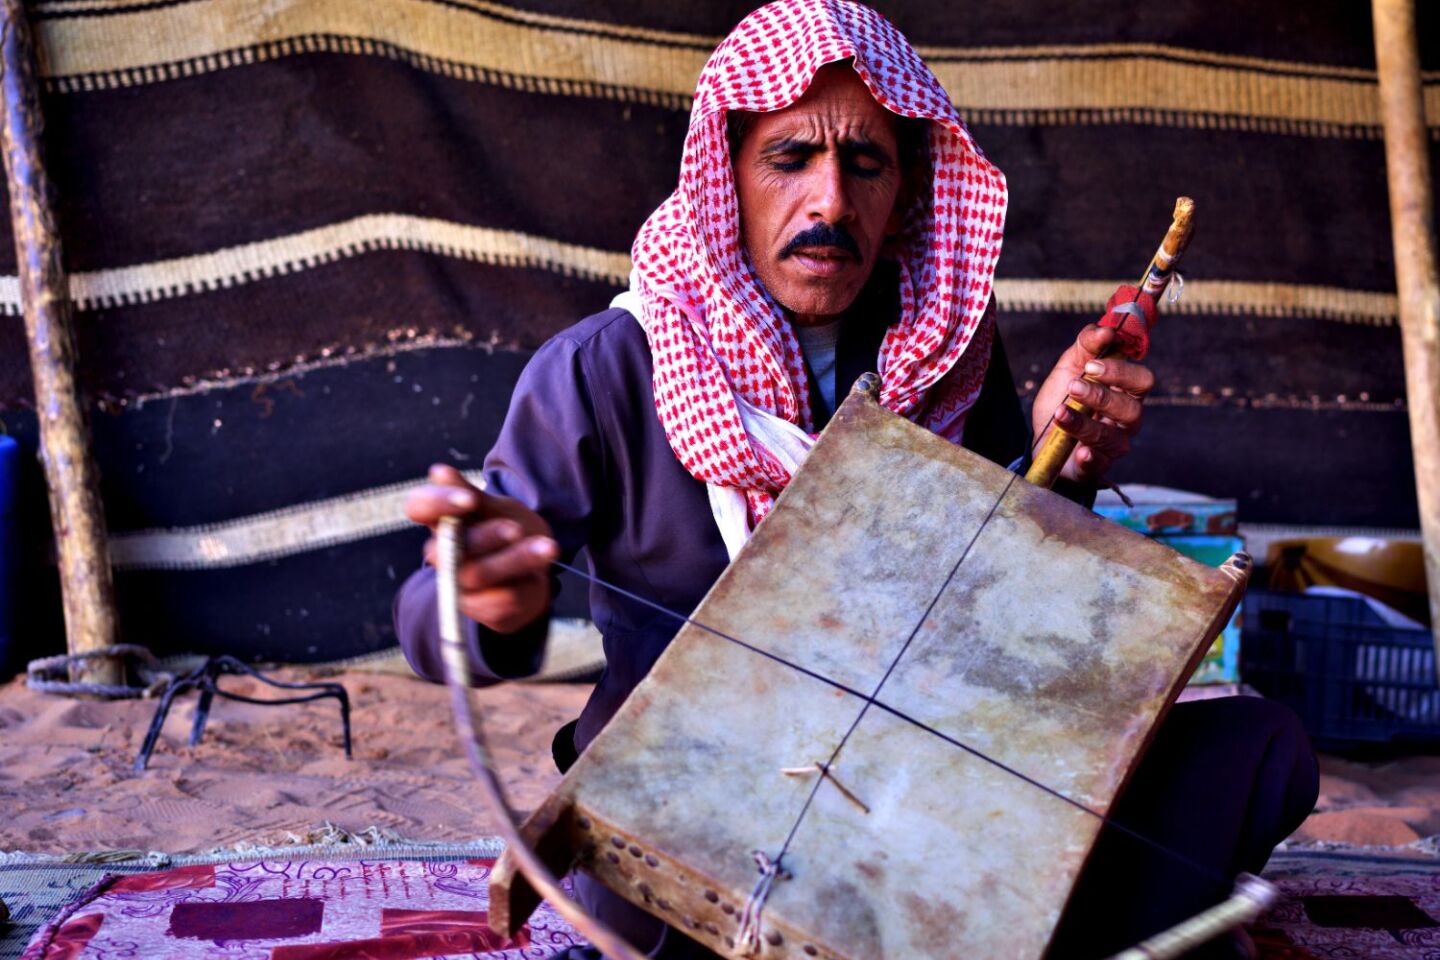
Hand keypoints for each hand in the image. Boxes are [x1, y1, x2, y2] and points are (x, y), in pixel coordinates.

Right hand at [403, 464, 557, 633]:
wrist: (532, 569)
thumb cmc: (508, 530)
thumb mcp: (497, 509)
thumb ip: (472, 496)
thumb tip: (437, 472)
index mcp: (440, 521)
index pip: (418, 507)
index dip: (437, 503)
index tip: (468, 500)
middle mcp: (442, 555)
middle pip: (447, 548)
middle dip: (485, 537)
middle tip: (516, 529)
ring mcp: (458, 585)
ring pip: (478, 574)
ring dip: (515, 560)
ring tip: (547, 548)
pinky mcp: (481, 609)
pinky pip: (501, 597)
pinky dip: (525, 582)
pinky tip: (541, 573)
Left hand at [1031, 325, 1154, 482]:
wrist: (1041, 440)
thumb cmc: (1063, 401)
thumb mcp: (1068, 368)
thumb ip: (1086, 346)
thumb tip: (1104, 329)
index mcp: (1125, 392)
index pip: (1142, 381)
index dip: (1121, 372)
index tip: (1092, 365)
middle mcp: (1126, 420)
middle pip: (1131, 408)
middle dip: (1101, 396)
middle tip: (1074, 386)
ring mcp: (1113, 444)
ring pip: (1111, 436)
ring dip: (1083, 422)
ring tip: (1059, 412)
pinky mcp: (1096, 466)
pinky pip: (1098, 464)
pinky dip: (1090, 457)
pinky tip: (1080, 451)